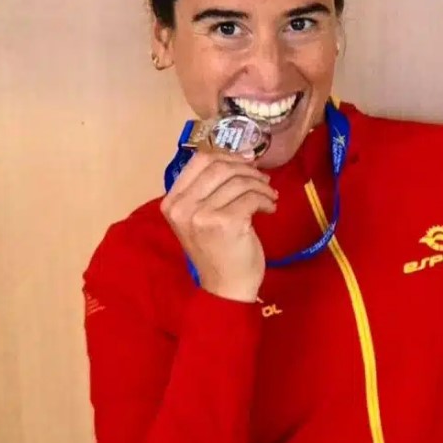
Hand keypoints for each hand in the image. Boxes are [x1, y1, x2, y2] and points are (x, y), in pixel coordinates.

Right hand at [160, 151, 277, 302]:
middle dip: (248, 169)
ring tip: (269, 194)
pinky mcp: (226, 223)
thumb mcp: (200, 218)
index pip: (199, 160)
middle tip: (263, 179)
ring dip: (261, 185)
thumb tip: (240, 156)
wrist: (226, 287)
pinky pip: (252, 197)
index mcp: (172, 202)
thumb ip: (208, 189)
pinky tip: (270, 208)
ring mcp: (202, 215)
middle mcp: (183, 207)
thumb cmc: (217, 251)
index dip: (227, 155)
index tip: (246, 161)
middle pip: (220, 167)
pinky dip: (266, 199)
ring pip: (239, 181)